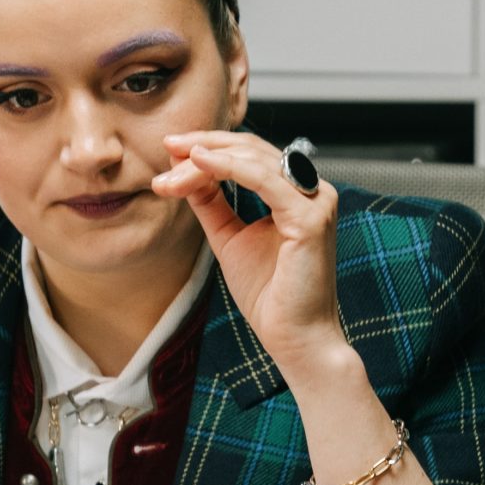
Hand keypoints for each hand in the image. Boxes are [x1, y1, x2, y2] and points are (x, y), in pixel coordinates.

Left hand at [152, 131, 351, 385]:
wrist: (293, 338)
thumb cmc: (270, 297)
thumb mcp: (229, 238)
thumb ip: (212, 203)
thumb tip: (185, 168)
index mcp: (297, 195)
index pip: (252, 156)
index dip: (211, 147)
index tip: (171, 150)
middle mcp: (312, 191)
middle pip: (252, 151)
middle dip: (206, 145)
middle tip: (168, 145)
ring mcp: (316, 202)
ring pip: (254, 161)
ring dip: (208, 159)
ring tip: (174, 162)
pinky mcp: (310, 219)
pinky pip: (264, 180)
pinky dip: (229, 168)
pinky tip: (199, 162)